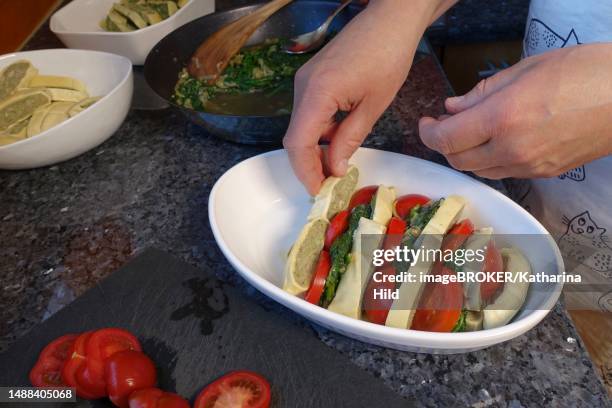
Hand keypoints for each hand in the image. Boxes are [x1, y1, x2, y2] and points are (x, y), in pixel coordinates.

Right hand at [283, 0, 442, 194]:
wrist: (389, 19)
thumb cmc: (388, 56)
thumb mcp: (373, 106)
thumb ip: (349, 139)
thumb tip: (334, 168)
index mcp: (317, 92)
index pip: (297, 143)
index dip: (305, 172)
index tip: (319, 191)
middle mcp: (303, 86)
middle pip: (295, 137)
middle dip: (310, 165)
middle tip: (330, 185)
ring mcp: (305, 81)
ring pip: (302, 127)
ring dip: (316, 150)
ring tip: (337, 167)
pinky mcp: (313, 79)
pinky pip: (310, 113)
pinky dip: (321, 132)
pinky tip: (339, 141)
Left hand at [419, 43, 611, 178]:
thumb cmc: (584, 73)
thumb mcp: (526, 70)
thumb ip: (482, 92)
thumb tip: (453, 106)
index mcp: (503, 118)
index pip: (446, 138)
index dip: (427, 132)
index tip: (426, 122)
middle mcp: (511, 149)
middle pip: (458, 159)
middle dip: (443, 144)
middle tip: (443, 124)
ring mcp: (529, 166)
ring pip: (478, 170)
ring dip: (464, 154)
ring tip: (467, 132)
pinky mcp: (544, 173)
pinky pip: (502, 172)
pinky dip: (487, 160)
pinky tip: (493, 142)